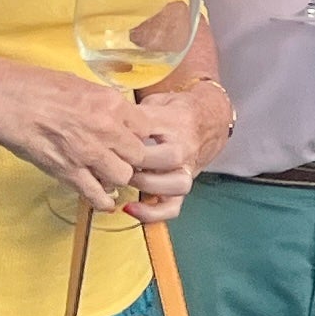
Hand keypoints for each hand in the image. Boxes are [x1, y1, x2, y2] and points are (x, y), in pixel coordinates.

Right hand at [0, 61, 174, 207]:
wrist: (4, 101)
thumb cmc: (35, 86)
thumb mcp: (79, 84)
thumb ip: (102, 102)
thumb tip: (115, 113)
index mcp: (110, 102)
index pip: (146, 128)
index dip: (140, 137)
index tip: (133, 140)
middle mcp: (105, 128)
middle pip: (139, 155)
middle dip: (132, 159)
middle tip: (122, 159)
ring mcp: (87, 152)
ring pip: (123, 177)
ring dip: (117, 178)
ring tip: (108, 175)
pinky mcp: (68, 172)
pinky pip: (97, 195)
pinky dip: (102, 200)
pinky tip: (101, 198)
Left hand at [120, 79, 234, 217]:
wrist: (209, 122)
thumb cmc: (176, 113)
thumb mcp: (156, 103)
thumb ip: (135, 113)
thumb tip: (107, 120)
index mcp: (177, 123)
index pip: (149, 129)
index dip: (125, 135)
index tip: (106, 137)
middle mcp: (185, 148)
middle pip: (168, 158)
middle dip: (139, 162)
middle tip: (116, 160)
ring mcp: (186, 170)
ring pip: (175, 185)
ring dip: (147, 185)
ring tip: (126, 180)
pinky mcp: (182, 187)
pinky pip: (172, 207)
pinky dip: (151, 213)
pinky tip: (130, 209)